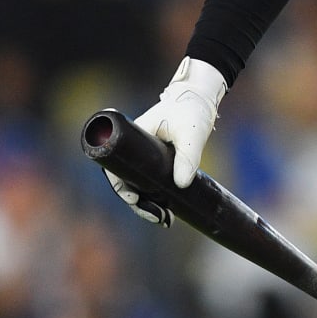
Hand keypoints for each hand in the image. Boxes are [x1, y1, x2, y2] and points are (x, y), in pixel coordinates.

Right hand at [109, 57, 227, 224]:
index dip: (121, 186)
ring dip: (149, 203)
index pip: (116, 167)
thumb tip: (181, 184)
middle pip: (126, 181)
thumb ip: (188, 156)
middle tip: (159, 218)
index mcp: (132, 136)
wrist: (201, 98)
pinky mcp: (158, 159)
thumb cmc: (192, 109)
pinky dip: (157, 196)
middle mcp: (135, 148)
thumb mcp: (191, 133)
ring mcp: (145, 155)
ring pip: (139, 183)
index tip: (135, 198)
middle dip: (139, 202)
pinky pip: (151, 181)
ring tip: (166, 219)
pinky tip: (168, 210)